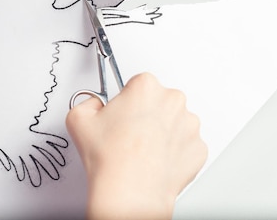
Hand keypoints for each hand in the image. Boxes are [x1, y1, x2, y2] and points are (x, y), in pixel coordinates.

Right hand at [66, 73, 206, 219]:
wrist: (130, 191)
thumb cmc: (111, 158)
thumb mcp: (78, 119)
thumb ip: (87, 102)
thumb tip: (95, 105)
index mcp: (146, 86)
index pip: (138, 84)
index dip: (127, 101)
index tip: (122, 114)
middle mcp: (173, 100)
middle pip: (159, 100)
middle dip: (147, 114)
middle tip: (130, 134)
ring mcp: (189, 125)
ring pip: (175, 122)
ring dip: (163, 132)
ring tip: (143, 150)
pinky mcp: (198, 148)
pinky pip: (186, 145)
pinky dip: (175, 152)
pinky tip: (157, 160)